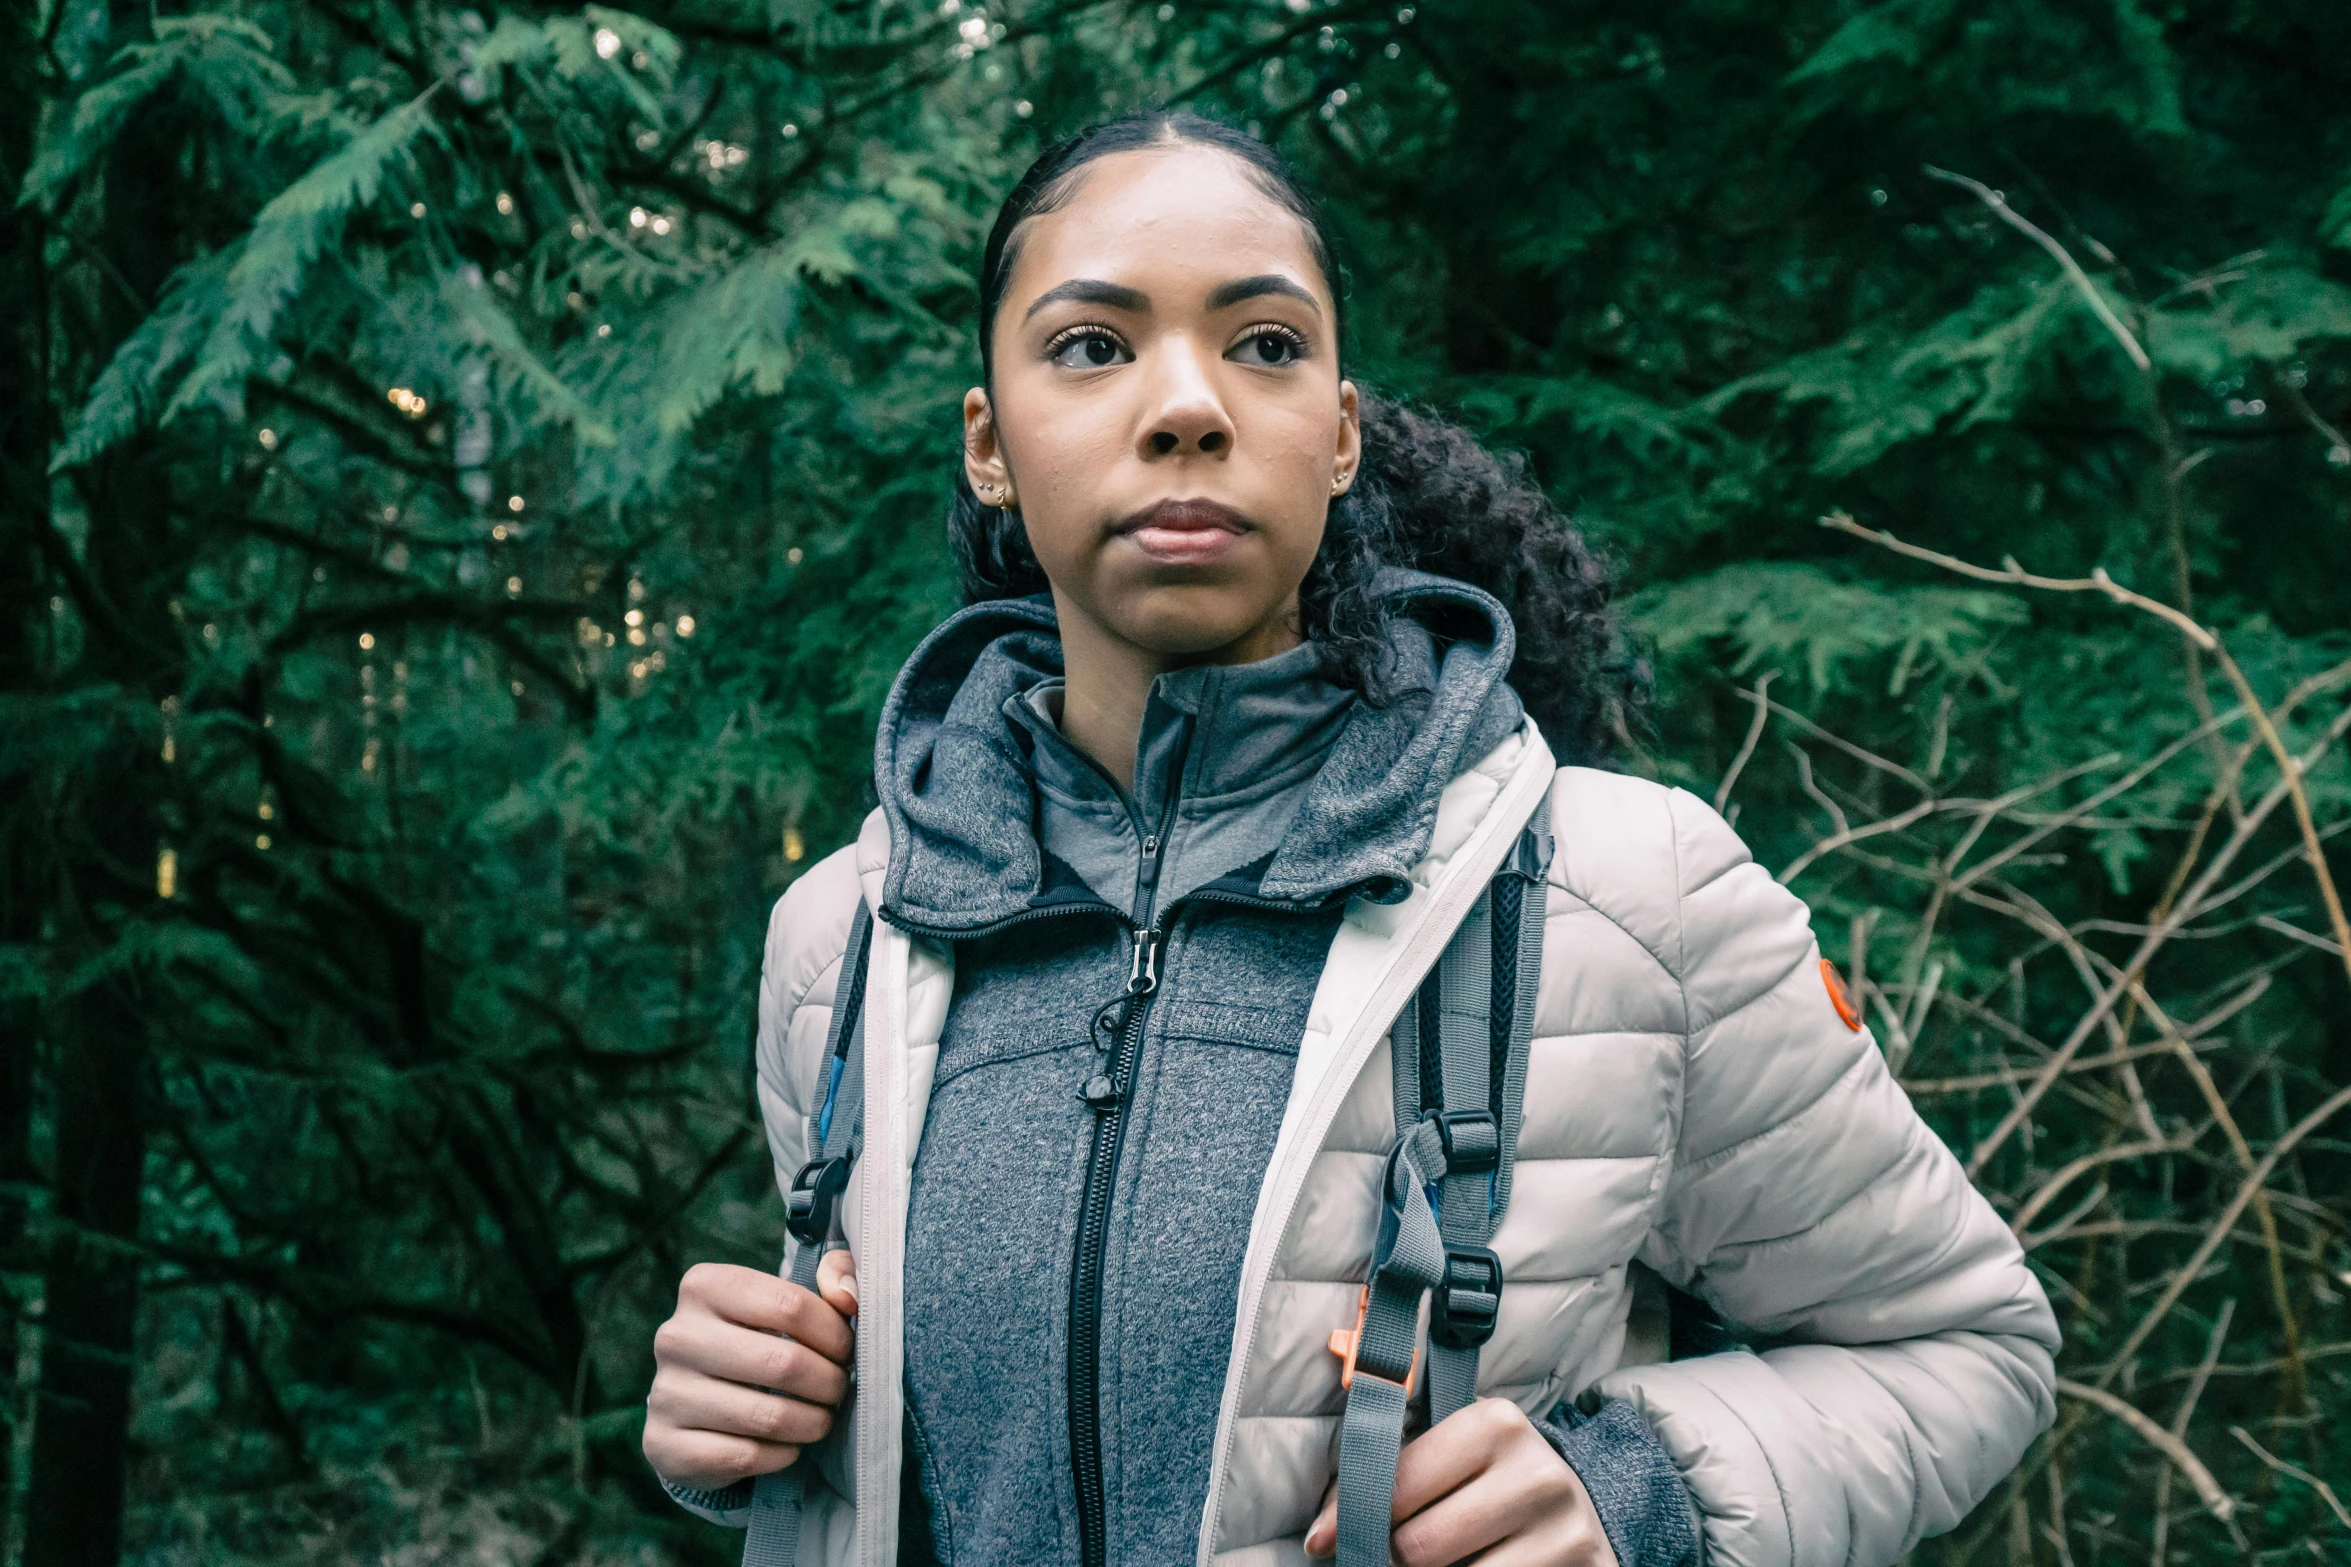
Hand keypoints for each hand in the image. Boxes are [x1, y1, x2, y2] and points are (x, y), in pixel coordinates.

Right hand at [642, 1250, 858, 1490]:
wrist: (694, 1403)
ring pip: (766, 1417)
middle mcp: (676, 1336)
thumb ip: (835, 1273)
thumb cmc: (757, 1339)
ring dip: (811, 1423)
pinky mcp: (665, 1444)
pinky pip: (743, 1457)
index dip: (834, 1333)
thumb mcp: (789, 1296)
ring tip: (822, 1418)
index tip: (846, 1351)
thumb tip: (849, 1297)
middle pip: (782, 1363)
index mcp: (704, 1286)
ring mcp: (666, 1392)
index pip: (791, 1304)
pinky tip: (789, 1446)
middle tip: (839, 1389)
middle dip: (828, 1382)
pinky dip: (781, 1455)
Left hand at [1305, 1397, 1619, 1566]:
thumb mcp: (1450, 1459)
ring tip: (1441, 1560)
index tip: (1323, 1543)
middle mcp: (1536, 1473)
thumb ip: (1392, 1473)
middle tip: (1390, 1554)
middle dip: (1392, 1557)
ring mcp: (1565, 1530)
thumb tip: (1321, 1535)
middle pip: (1419, 1546)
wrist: (1579, 1514)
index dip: (1351, 1518)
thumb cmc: (1490, 1482)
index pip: (1399, 1482)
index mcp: (1496, 1424)